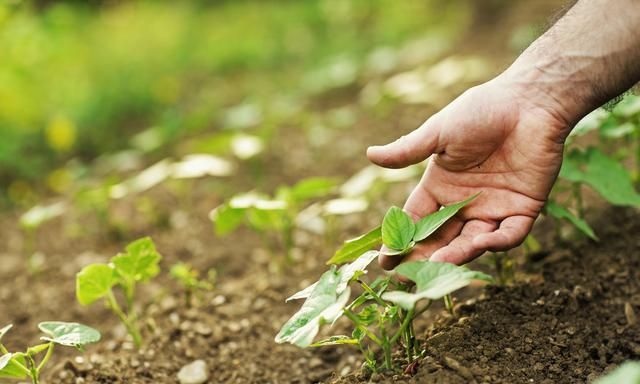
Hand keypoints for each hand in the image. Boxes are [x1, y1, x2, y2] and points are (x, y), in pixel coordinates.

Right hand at [367, 74, 570, 268]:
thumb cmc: (482, 111)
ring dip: (457, 254)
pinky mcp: (523, 209)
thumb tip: (370, 155)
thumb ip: (408, 150)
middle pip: (440, 238)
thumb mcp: (439, 132)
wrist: (530, 101)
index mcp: (440, 186)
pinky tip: (482, 243)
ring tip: (440, 263)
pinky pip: (510, 235)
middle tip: (408, 274)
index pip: (416, 220)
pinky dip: (498, 243)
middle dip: (424, 257)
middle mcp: (464, 203)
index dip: (400, 240)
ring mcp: (493, 208)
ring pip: (472, 242)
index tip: (385, 259)